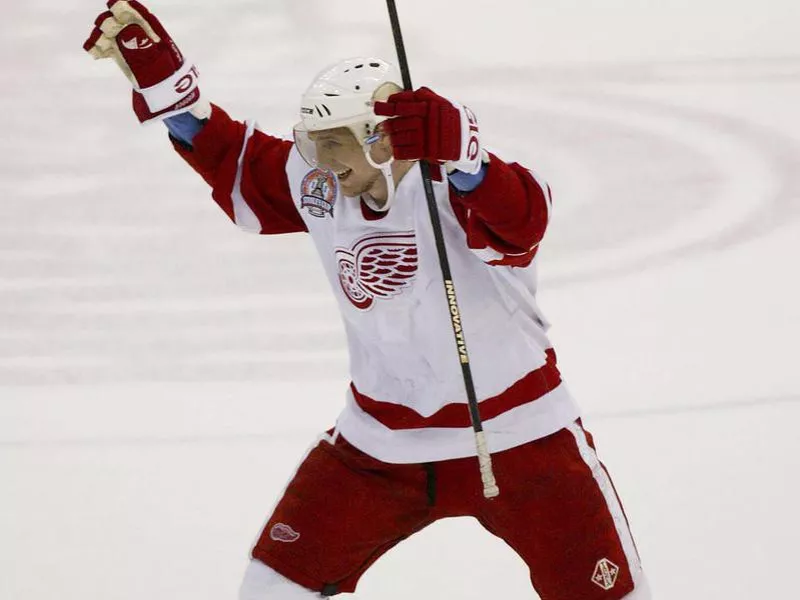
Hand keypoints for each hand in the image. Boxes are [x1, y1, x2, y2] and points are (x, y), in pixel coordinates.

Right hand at [83, 0, 208, 123]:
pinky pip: (111, 50)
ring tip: (95, 46)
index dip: (131, 9)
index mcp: (159, 38)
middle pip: (125, 24)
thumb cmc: (176, 87)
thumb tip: (131, 35)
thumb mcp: (165, 72)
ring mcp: (133, 49)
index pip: (144, 18)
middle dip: (112, 23)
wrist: (174, 103)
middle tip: (104, 28)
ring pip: (114, 36)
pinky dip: (101, 49)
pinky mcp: (125, 59)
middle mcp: (145, 40)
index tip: (115, 3)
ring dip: (103, 36)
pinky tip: (93, 52)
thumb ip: (148, 55)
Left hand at [373, 87, 483, 173]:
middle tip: (384, 124)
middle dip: (389, 123)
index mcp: (428, 105)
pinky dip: (398, 151)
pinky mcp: (425, 152)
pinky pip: (405, 152)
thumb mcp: (443, 103)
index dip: (390, 104)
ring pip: (400, 136)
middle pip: (399, 121)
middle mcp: (425, 120)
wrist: (467, 141)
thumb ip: (426, 97)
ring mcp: (425, 136)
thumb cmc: (453, 121)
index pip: (403, 102)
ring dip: (392, 137)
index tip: (384, 105)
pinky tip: (396, 149)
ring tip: (390, 137)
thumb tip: (411, 93)